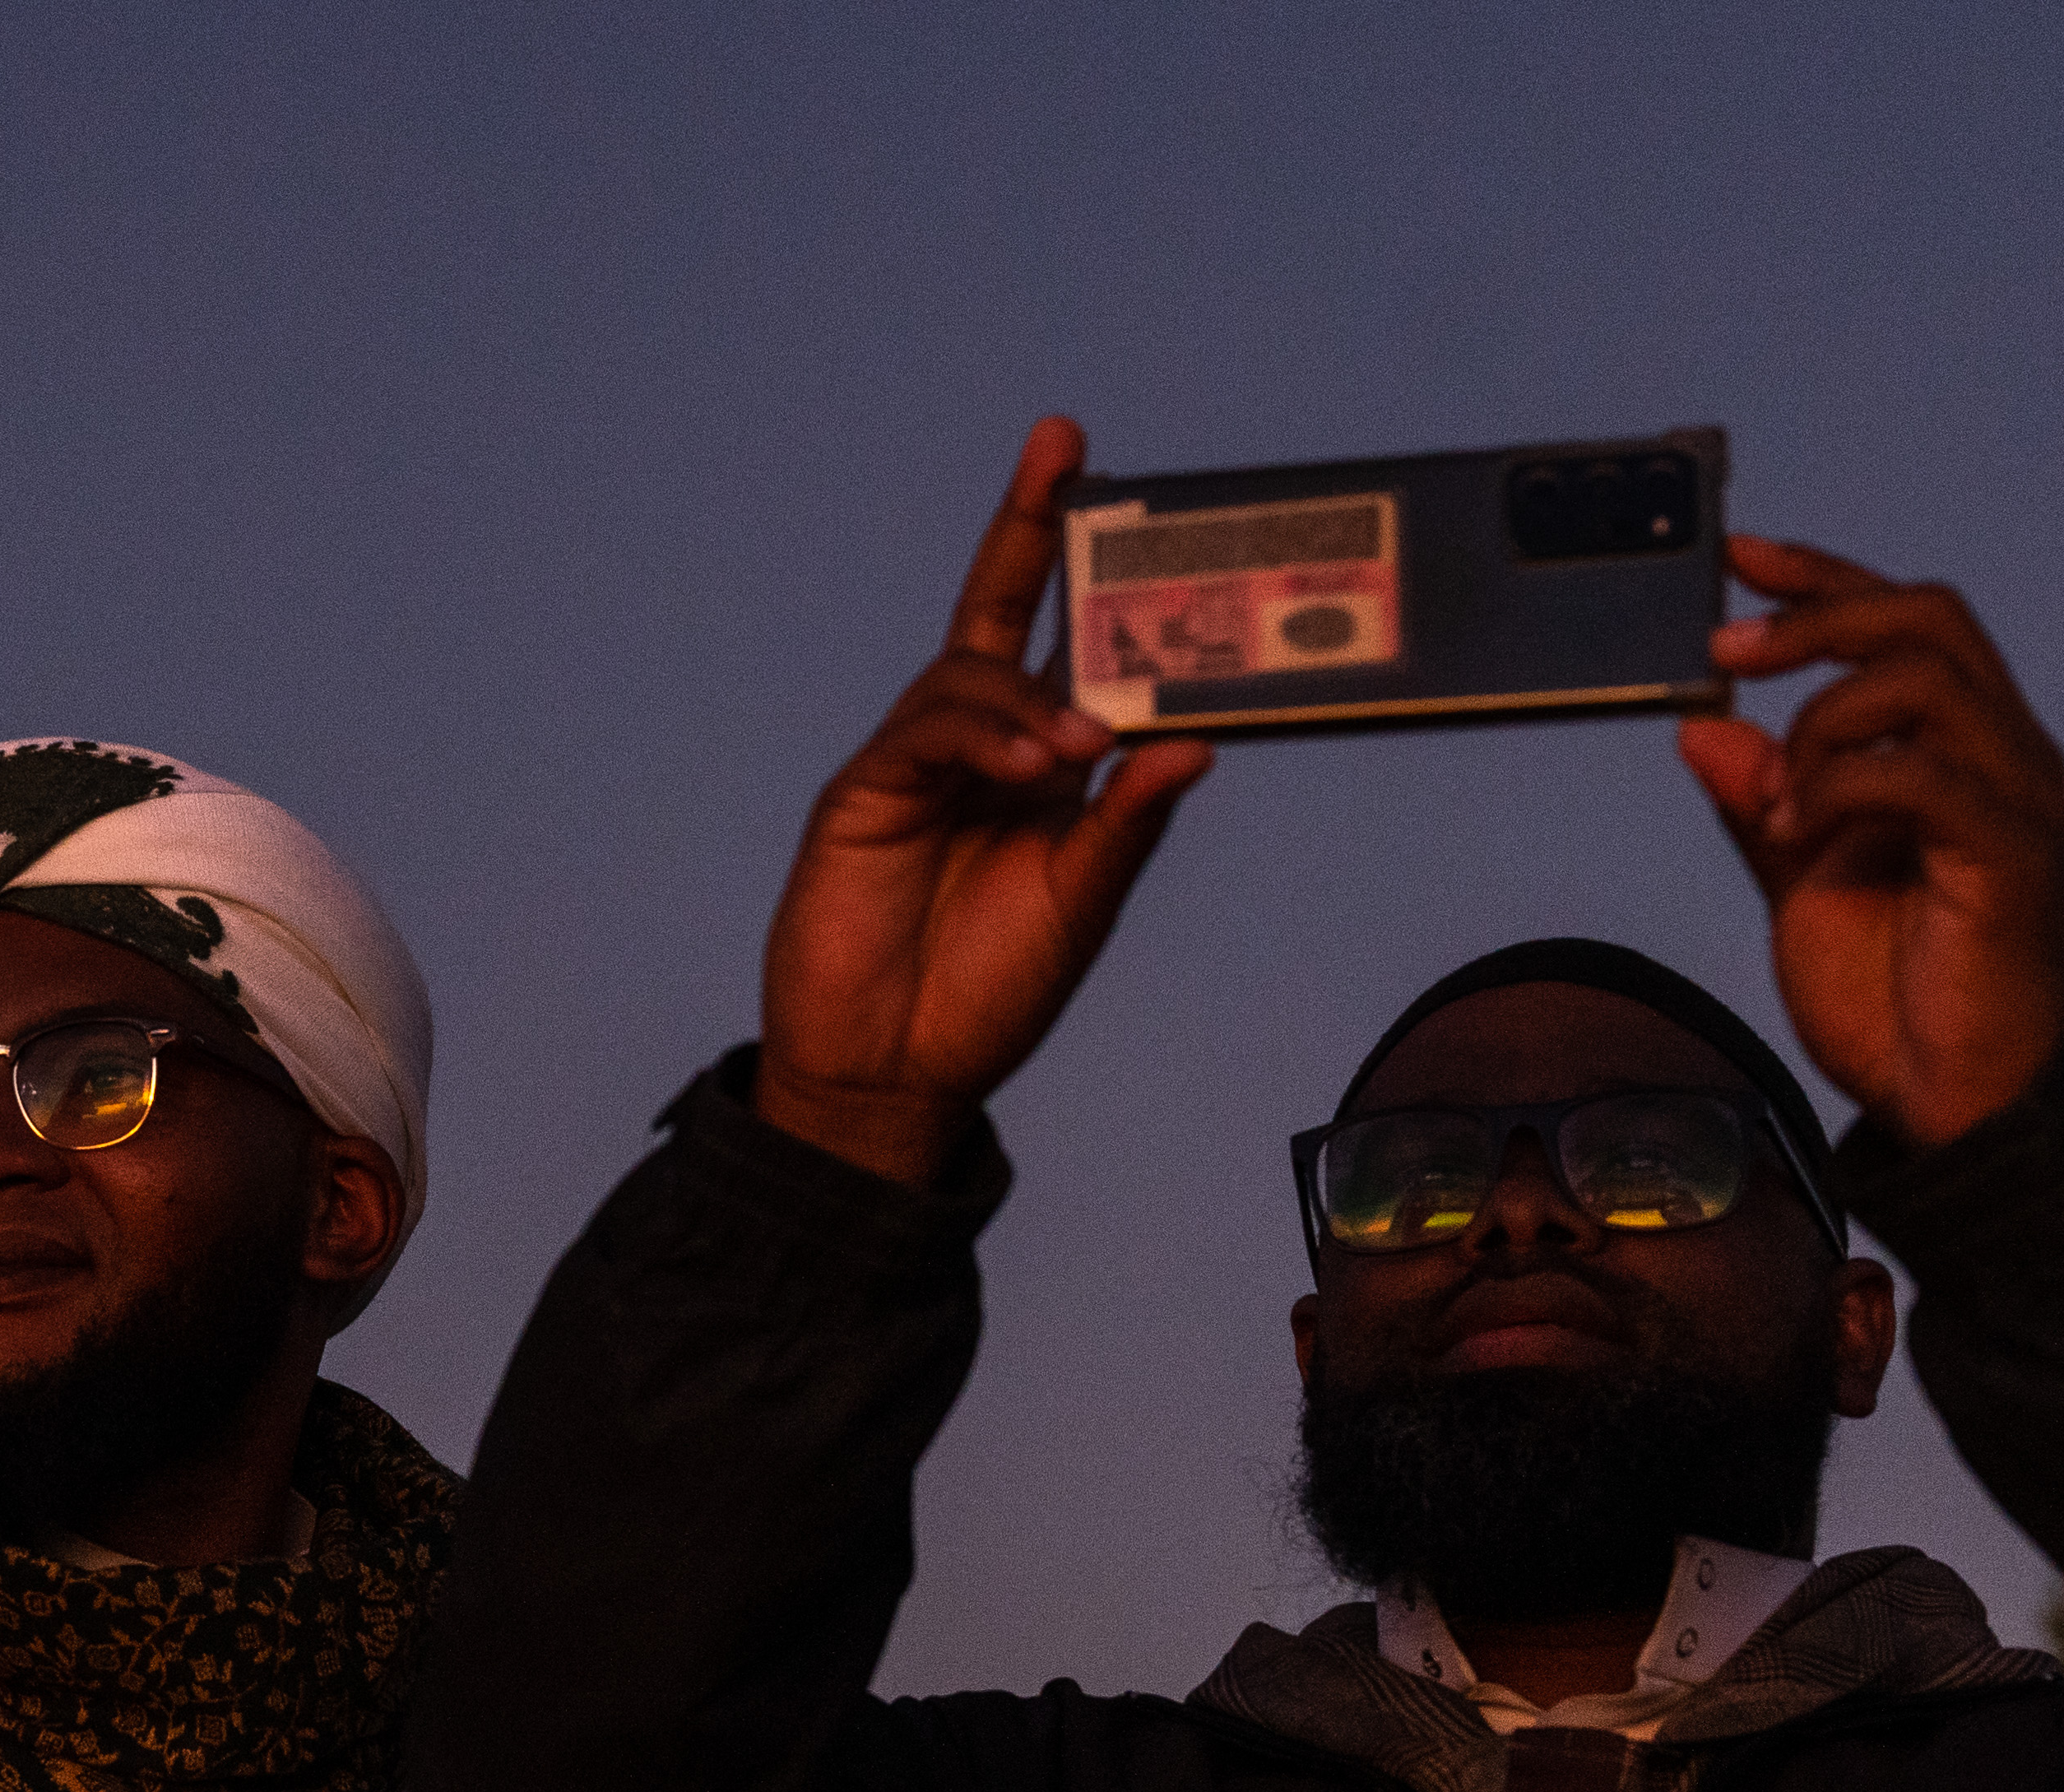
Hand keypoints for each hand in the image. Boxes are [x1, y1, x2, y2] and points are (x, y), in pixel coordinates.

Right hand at [753, 418, 1214, 1184]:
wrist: (893, 1073)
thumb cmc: (989, 991)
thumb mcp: (1083, 904)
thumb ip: (1129, 823)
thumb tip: (1198, 742)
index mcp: (1040, 765)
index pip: (1070, 644)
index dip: (1091, 571)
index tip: (1138, 497)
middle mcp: (979, 746)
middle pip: (1001, 609)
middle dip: (1030, 524)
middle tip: (1064, 446)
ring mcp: (916, 763)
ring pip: (969, 672)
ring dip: (1029, 696)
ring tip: (1076, 748)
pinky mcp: (865, 793)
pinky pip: (925, 732)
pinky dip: (982, 735)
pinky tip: (1029, 764)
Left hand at [1680, 539, 2063, 1150]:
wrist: (1956, 1103)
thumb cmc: (1898, 997)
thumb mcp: (1801, 885)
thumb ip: (1762, 805)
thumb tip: (1702, 728)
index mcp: (1959, 749)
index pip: (1903, 621)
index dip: (1822, 576)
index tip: (1740, 558)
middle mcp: (2004, 754)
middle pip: (1926, 618)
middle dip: (1816, 616)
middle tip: (1729, 652)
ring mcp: (2016, 798)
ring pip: (1928, 678)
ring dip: (1825, 718)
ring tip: (1780, 798)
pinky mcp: (2012, 854)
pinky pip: (1926, 772)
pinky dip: (1843, 783)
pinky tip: (1800, 830)